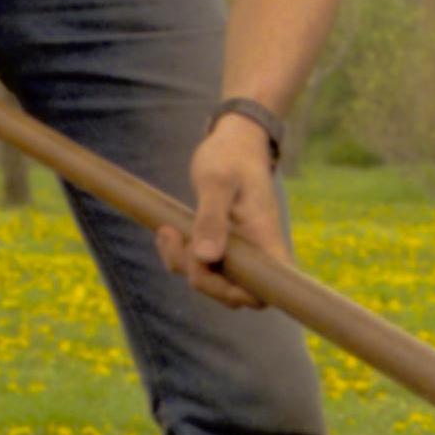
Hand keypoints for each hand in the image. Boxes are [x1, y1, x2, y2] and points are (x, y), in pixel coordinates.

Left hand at [156, 116, 283, 308]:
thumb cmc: (230, 156)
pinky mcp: (223, 243)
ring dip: (184, 265)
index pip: (268, 290)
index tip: (214, 272)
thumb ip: (211, 219)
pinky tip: (167, 232)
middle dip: (202, 279)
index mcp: (265, 239)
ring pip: (215, 280)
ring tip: (166, 232)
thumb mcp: (217, 182)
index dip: (243, 296)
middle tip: (181, 244)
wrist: (234, 139)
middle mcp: (257, 250)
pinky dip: (180, 256)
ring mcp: (240, 249)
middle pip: (237, 294)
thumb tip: (207, 258)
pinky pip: (202, 265)